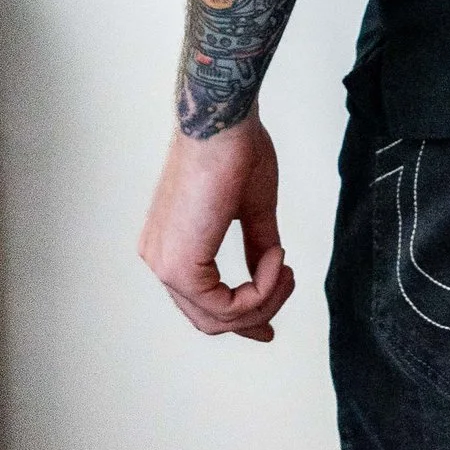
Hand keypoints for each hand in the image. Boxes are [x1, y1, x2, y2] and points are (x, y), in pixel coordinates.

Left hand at [139, 114, 294, 340]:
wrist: (221, 124)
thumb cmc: (233, 150)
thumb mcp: (251, 209)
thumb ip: (256, 248)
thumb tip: (268, 274)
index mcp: (172, 245)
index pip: (203, 303)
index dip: (242, 316)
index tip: (270, 324)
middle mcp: (161, 259)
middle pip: (211, 318)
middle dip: (256, 313)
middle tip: (287, 288)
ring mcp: (166, 266)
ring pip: (219, 317)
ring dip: (264, 299)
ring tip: (285, 267)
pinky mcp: (180, 267)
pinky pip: (226, 305)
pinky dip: (260, 290)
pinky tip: (275, 259)